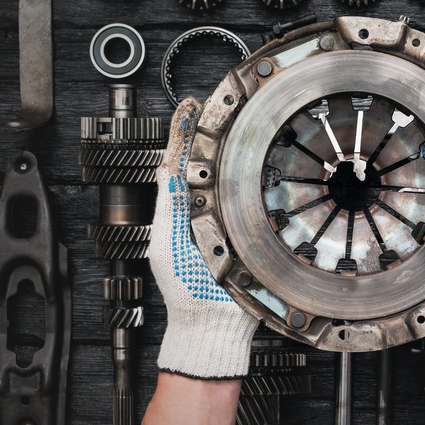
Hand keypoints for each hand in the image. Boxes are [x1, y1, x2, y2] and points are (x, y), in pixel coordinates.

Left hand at [149, 98, 257, 378]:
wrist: (214, 320)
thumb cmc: (187, 290)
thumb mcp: (166, 243)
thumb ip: (167, 206)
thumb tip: (166, 167)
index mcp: (180, 211)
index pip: (180, 164)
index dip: (183, 134)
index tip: (187, 109)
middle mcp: (205, 211)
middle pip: (207, 164)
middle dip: (209, 133)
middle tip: (213, 103)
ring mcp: (229, 220)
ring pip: (231, 178)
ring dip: (231, 150)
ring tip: (232, 120)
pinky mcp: (252, 231)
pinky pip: (254, 199)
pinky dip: (255, 178)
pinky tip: (259, 159)